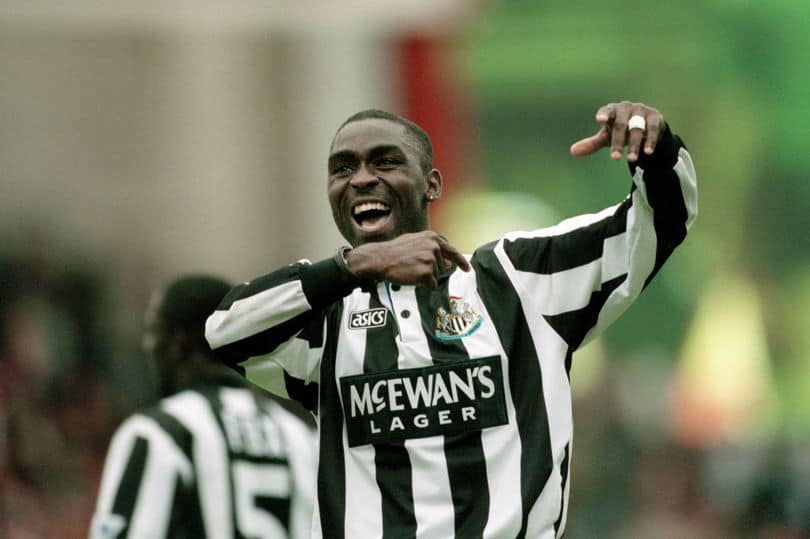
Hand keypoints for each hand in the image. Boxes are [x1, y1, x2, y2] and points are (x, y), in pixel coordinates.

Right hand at [345, 231, 470, 288]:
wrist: (380, 258)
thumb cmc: (394, 251)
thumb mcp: (414, 242)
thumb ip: (431, 249)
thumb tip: (448, 262)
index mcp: (432, 238)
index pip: (452, 251)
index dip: (460, 261)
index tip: (467, 269)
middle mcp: (434, 247)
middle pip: (441, 267)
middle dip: (430, 271)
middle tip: (413, 267)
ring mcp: (431, 259)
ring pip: (435, 276)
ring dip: (424, 277)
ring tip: (409, 270)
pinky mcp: (426, 272)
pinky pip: (431, 285)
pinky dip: (422, 285)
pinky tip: (411, 277)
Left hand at [569, 101, 665, 162]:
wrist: (646, 128)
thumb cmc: (620, 131)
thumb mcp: (606, 138)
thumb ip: (592, 143)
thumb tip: (572, 151)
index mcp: (611, 110)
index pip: (606, 111)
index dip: (604, 114)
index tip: (600, 120)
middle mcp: (626, 108)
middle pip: (620, 124)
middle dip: (618, 141)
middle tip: (615, 158)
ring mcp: (641, 110)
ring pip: (637, 128)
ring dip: (634, 144)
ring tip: (631, 159)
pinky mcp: (655, 116)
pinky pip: (653, 128)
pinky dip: (650, 140)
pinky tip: (648, 152)